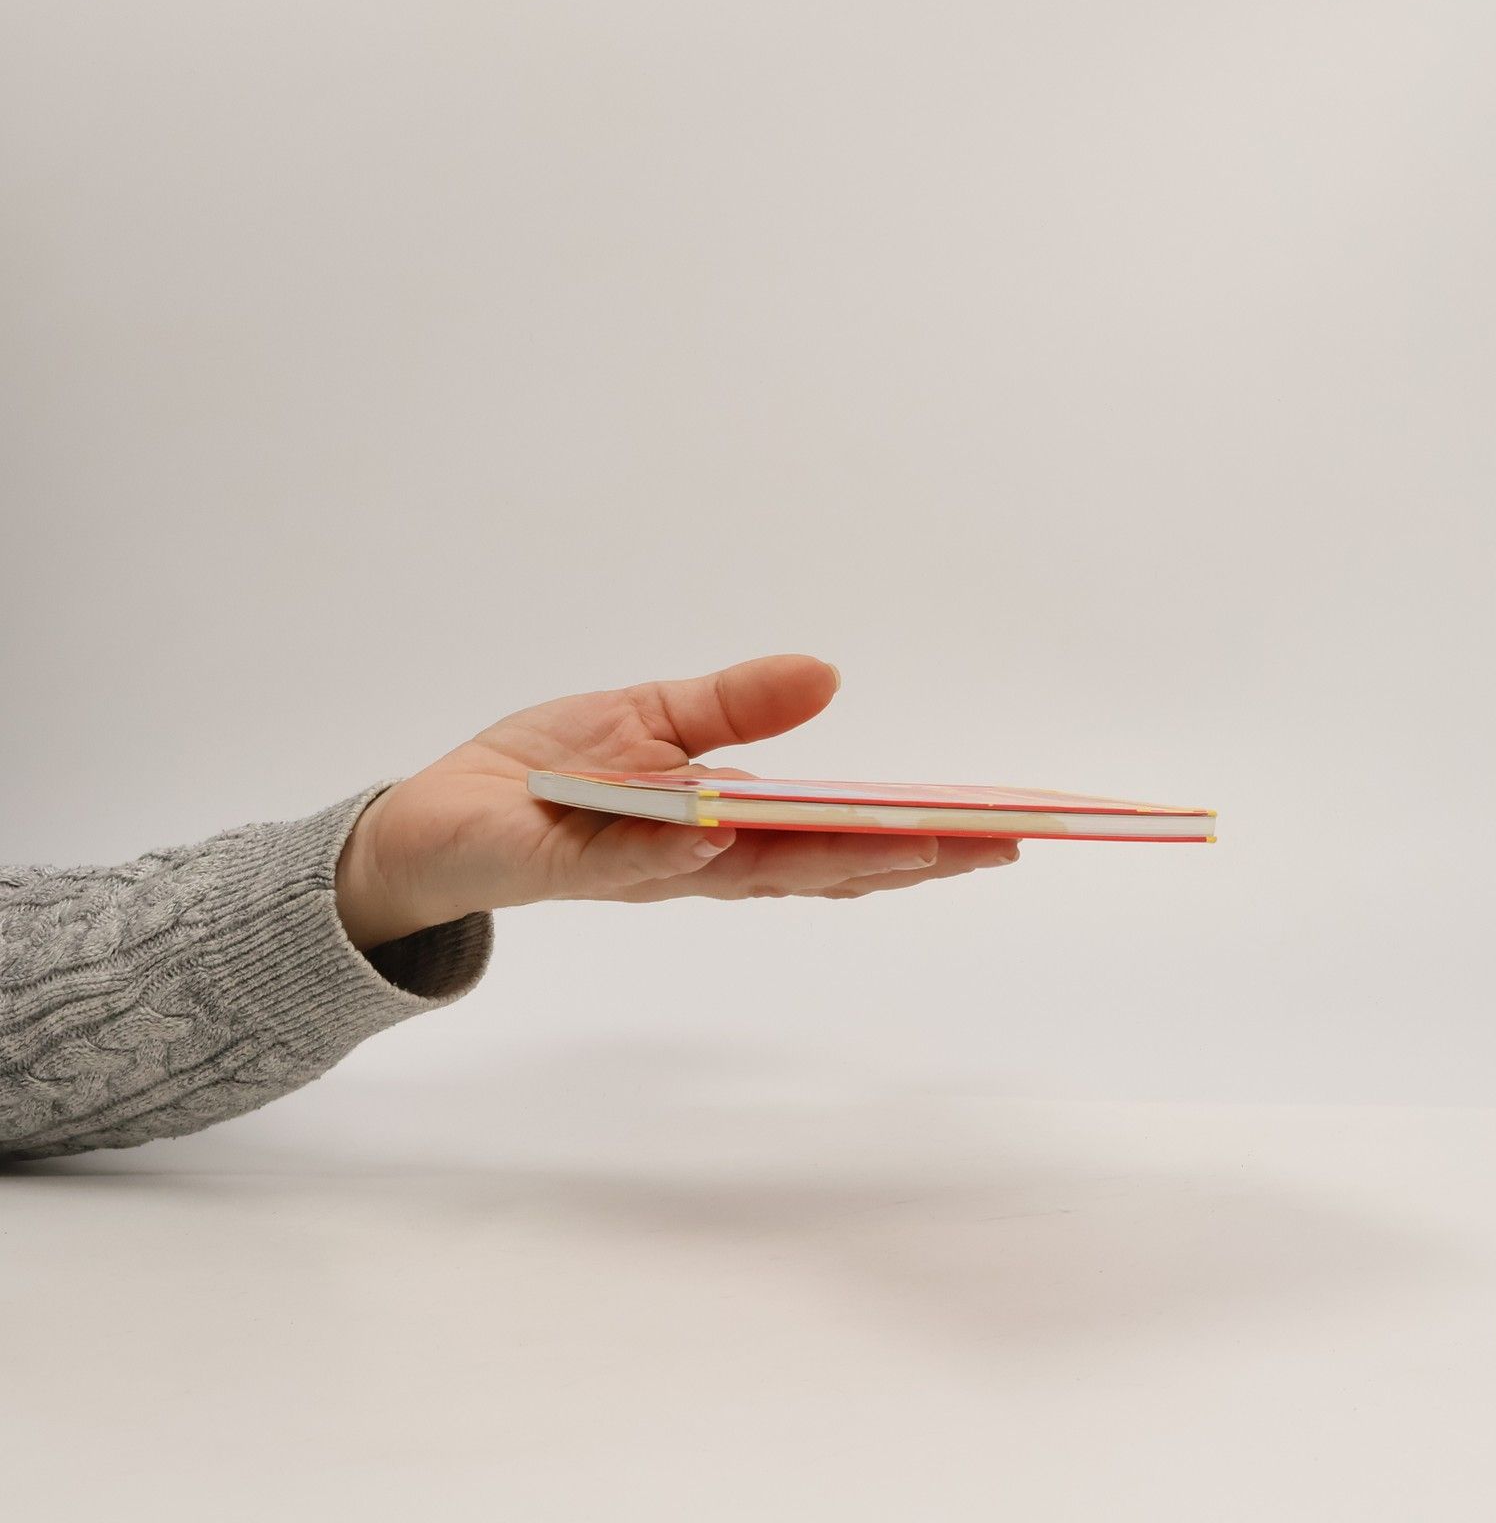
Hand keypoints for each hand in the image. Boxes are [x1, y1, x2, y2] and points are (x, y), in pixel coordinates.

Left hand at [332, 654, 1019, 947]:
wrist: (436, 817)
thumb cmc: (549, 774)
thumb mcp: (655, 716)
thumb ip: (737, 706)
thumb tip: (827, 675)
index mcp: (726, 829)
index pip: (840, 839)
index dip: (922, 836)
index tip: (1006, 824)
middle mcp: (697, 864)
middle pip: (821, 869)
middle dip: (912, 857)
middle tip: (998, 844)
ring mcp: (639, 872)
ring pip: (746, 873)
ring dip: (828, 863)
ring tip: (912, 846)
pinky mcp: (565, 866)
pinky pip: (628, 861)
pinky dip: (678, 850)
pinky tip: (725, 830)